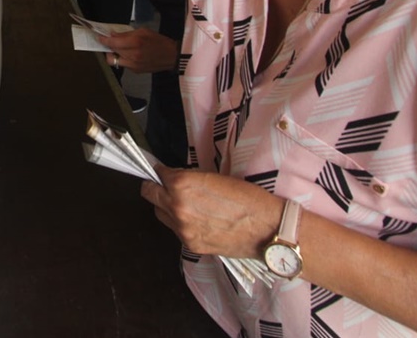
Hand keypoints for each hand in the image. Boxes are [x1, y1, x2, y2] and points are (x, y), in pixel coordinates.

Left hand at [99, 28, 178, 72]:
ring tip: (119, 48)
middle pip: (111, 53)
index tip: (99, 37)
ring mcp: (133, 65)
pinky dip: (123, 58)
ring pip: (114, 61)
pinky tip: (129, 54)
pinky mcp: (135, 71)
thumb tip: (114, 35)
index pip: (112, 43)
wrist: (172, 56)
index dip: (103, 40)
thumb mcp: (143, 31)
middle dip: (108, 47)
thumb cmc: (159, 41)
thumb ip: (126, 34)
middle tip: (109, 41)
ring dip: (114, 54)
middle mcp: (132, 56)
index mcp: (135, 43)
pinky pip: (123, 64)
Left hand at [140, 167, 281, 258]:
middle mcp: (176, 207)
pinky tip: (195, 218)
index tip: (164, 172)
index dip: (162, 171)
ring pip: (159, 213)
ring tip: (182, 203)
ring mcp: (182, 228)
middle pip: (149, 194)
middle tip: (164, 185)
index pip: (158, 174)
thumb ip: (190, 179)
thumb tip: (176, 178)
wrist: (266, 228)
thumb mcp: (215, 177)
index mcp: (182, 185)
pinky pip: (175, 229)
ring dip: (165, 206)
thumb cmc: (248, 197)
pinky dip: (179, 222)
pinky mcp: (190, 244)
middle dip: (155, 187)